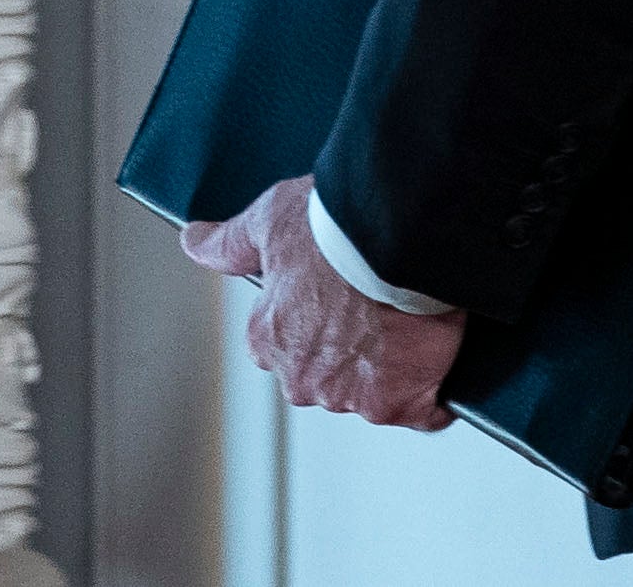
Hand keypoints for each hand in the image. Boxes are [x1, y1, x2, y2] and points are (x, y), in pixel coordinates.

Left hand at [181, 176, 464, 431]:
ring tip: (410, 316)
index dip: (319, 320)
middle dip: (353, 351)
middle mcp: (303, 379)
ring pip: (376, 391)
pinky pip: (424, 410)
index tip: (341, 295)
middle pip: (331, 376)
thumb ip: (229, 243)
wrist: (393, 234)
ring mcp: (352, 396)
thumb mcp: (269, 221)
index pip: (288, 346)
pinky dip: (433, 390)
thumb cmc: (332, 226)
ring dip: (394, 366)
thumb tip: (194, 242)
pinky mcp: (400, 405)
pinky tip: (438, 354)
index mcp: (270, 342)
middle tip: (378, 305)